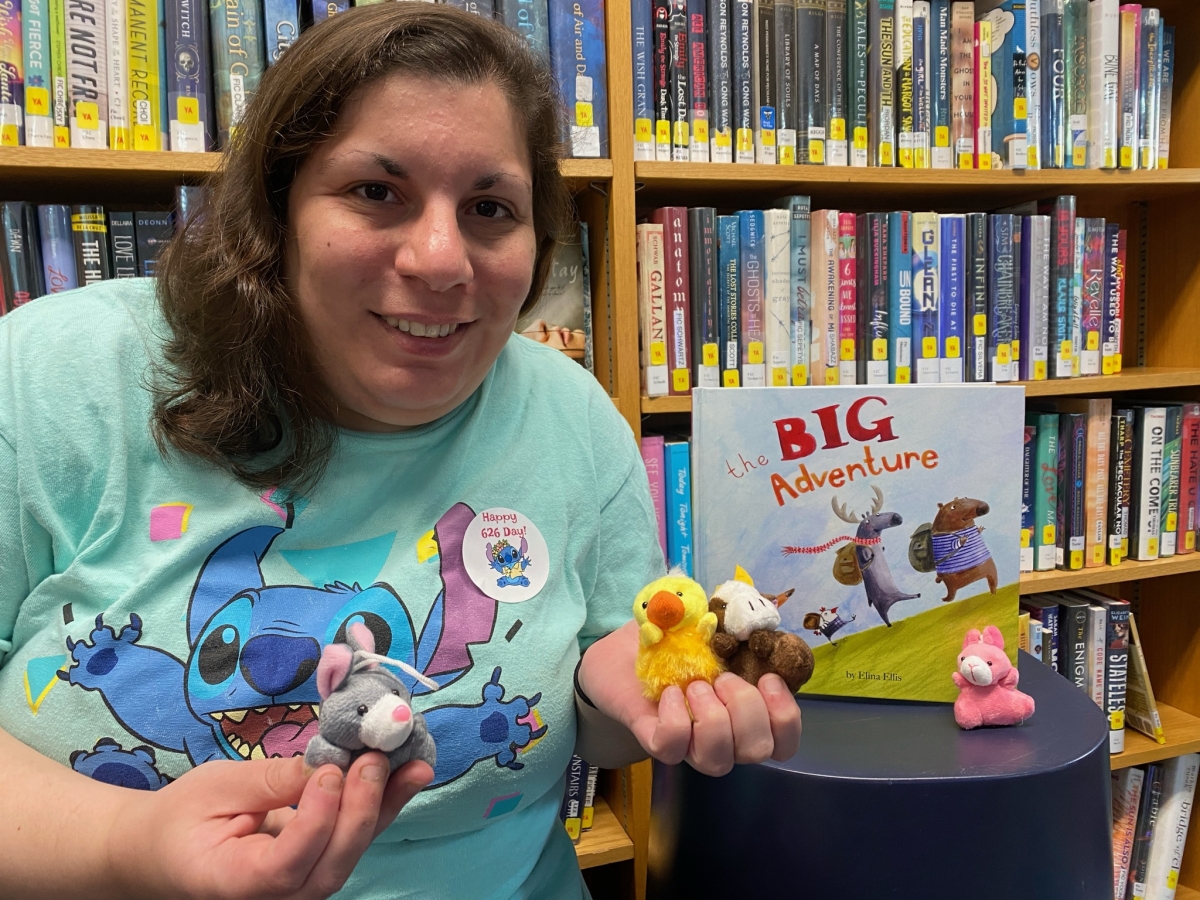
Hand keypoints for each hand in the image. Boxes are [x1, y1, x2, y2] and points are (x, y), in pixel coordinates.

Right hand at [107, 753, 432, 899]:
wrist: (164, 849)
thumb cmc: (181, 819)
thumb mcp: (216, 790)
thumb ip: (270, 781)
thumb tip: (326, 762)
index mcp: (235, 884)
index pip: (286, 867)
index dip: (316, 821)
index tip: (329, 771)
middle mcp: (274, 898)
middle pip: (329, 867)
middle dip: (359, 812)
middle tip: (374, 758)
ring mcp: (300, 887)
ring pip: (350, 855)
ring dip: (384, 807)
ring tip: (413, 764)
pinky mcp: (318, 864)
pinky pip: (352, 840)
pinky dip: (381, 805)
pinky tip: (408, 773)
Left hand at [580, 621, 801, 775]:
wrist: (616, 655)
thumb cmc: (668, 641)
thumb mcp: (698, 619)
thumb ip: (723, 613)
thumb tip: (741, 601)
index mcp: (741, 709)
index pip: (783, 740)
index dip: (786, 717)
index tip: (769, 679)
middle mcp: (720, 733)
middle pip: (757, 751)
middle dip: (747, 710)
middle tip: (720, 678)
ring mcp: (687, 741)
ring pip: (718, 761)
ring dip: (713, 720)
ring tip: (694, 686)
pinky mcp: (654, 739)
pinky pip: (672, 747)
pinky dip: (675, 720)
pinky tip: (668, 694)